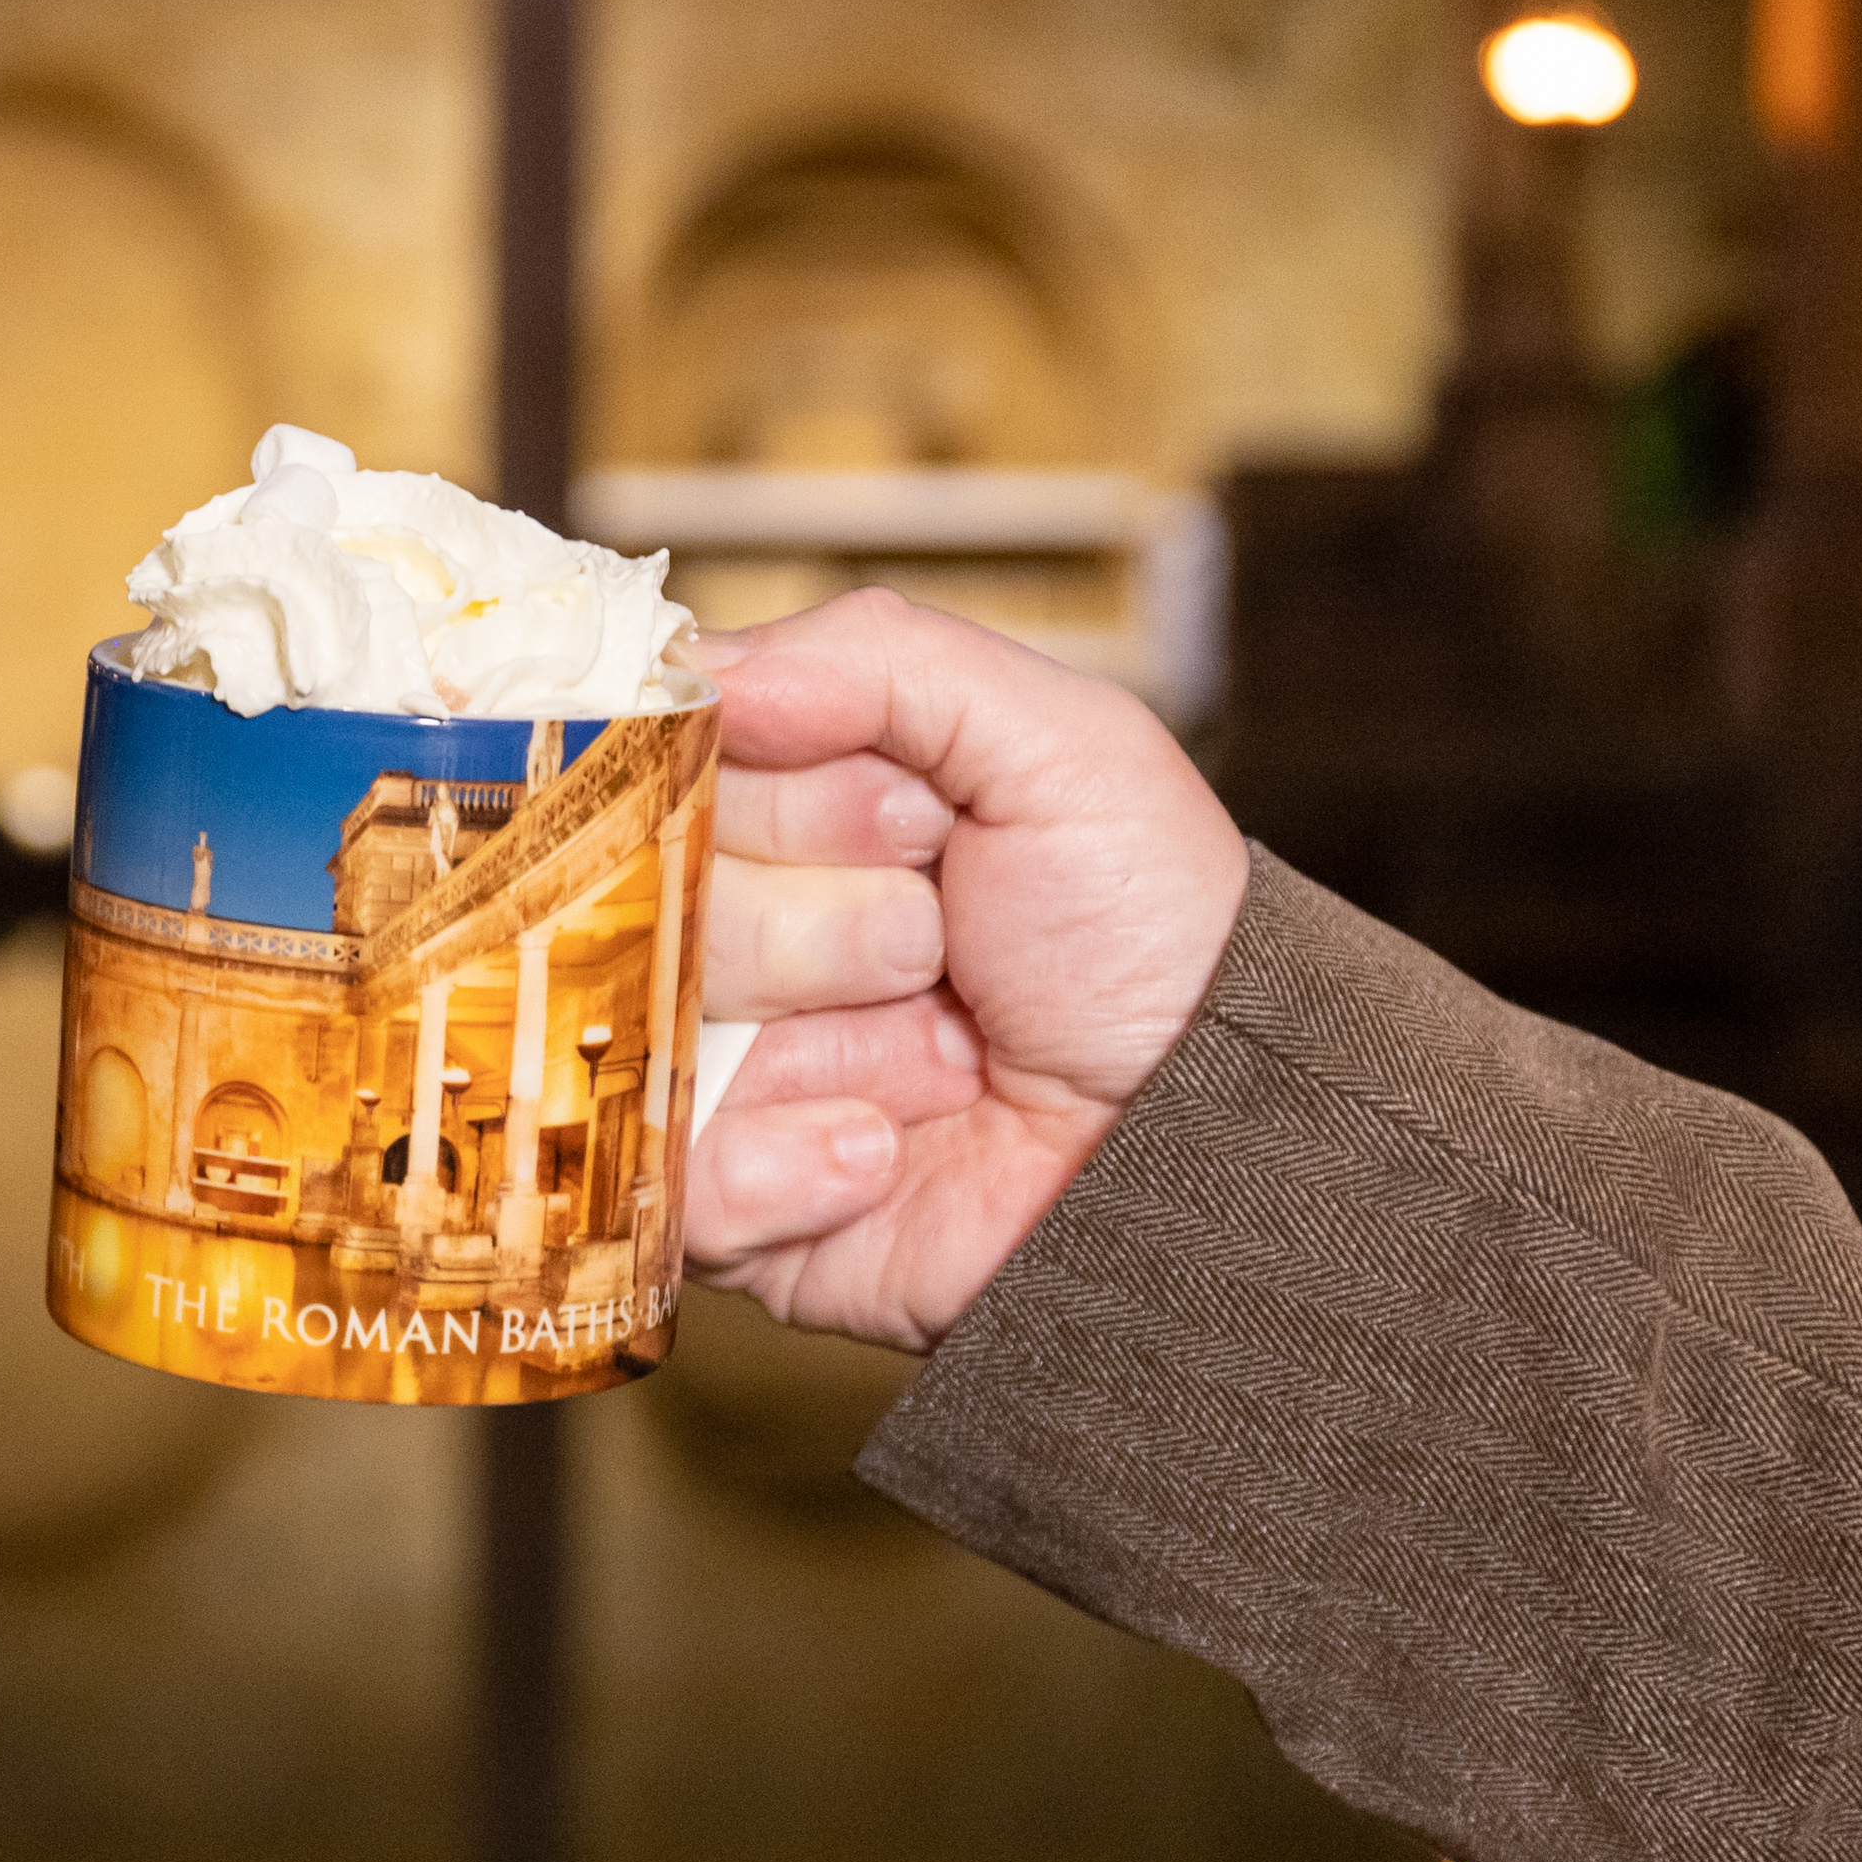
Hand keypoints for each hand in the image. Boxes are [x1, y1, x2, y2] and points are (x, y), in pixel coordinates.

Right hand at [678, 588, 1246, 1350]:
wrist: (1211, 1140)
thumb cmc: (1151, 941)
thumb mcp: (1061, 746)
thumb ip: (881, 658)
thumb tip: (701, 669)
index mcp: (792, 812)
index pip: (669, 765)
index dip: (784, 792)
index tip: (905, 815)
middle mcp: (736, 930)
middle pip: (650, 895)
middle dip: (821, 922)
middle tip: (936, 942)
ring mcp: (721, 1066)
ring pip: (655, 1023)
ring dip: (830, 1036)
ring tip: (941, 1051)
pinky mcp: (725, 1203)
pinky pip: (680, 1172)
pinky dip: (795, 1160)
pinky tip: (889, 1148)